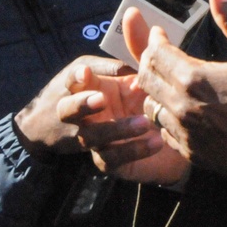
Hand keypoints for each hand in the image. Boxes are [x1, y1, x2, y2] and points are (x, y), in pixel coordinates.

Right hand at [14, 55, 148, 158]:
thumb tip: (141, 67)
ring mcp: (86, 137)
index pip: (71, 80)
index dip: (76, 76)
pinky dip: (133, 151)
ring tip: (145, 122)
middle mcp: (75, 114)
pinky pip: (112, 159)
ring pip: (93, 137)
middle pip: (70, 110)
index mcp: (77, 88)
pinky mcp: (101, 158)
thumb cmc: (95, 92)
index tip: (85, 72)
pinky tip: (156, 142)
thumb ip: (118, 69)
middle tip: (102, 99)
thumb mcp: (101, 75)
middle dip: (83, 104)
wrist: (74, 131)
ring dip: (118, 130)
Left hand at [128, 0, 226, 184]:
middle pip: (146, 79)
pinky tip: (181, 112)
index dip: (154, 39)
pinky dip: (166, 119)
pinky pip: (164, 133)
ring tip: (168, 82)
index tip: (159, 32)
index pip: (155, 53)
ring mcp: (184, 133)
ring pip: (150, 108)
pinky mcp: (191, 153)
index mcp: (193, 78)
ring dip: (154, 92)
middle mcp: (181, 106)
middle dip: (149, 61)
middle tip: (158, 52)